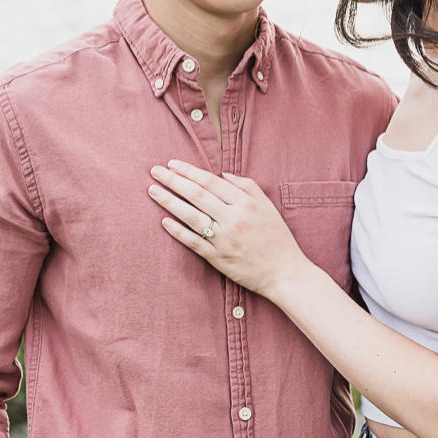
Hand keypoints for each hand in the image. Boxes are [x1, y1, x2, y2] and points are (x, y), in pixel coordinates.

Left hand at [148, 161, 311, 300]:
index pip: (211, 182)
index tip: (173, 163)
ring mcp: (224, 239)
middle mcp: (234, 219)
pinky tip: (164, 221)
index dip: (190, 171)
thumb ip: (248, 186)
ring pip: (191, 216)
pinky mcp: (218, 258)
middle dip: (173, 181)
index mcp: (246, 204)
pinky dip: (177, 231)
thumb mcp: (268, 207)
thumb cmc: (278, 239)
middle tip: (155, 171)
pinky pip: (193, 242)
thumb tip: (224, 174)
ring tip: (153, 191)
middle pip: (197, 195)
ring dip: (169, 202)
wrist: (285, 273)